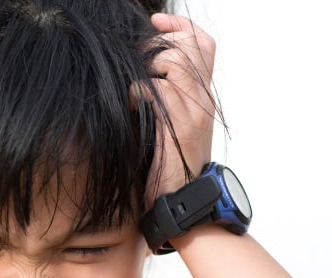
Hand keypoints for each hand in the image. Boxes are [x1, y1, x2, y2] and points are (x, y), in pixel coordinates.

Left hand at [141, 13, 216, 206]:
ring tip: (136, 87)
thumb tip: (143, 71)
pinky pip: (156, 90)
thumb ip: (166, 96)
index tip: (156, 21)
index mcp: (202, 95)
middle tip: (139, 58)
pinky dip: (136, 93)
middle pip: (190, 45)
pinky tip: (131, 107)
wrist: (183, 198)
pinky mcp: (178, 126)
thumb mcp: (171, 122)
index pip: (203, 44)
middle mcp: (202, 98)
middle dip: (159, 42)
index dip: (181, 26)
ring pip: (173, 62)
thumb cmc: (169, 162)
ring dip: (147, 68)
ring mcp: (193, 111)